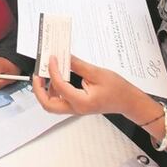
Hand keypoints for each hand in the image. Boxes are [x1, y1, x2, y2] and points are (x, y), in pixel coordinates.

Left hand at [32, 55, 148, 117]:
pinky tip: (58, 78)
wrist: (128, 101)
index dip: (53, 71)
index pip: (59, 86)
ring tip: (48, 74)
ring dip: (46, 90)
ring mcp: (75, 108)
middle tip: (38, 74)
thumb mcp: (97, 73)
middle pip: (48, 104)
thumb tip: (64, 57)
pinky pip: (59, 100)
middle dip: (38, 89)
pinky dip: (54, 90)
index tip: (52, 59)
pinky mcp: (76, 105)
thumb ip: (78, 65)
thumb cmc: (118, 90)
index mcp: (81, 102)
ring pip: (52, 104)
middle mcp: (76, 108)